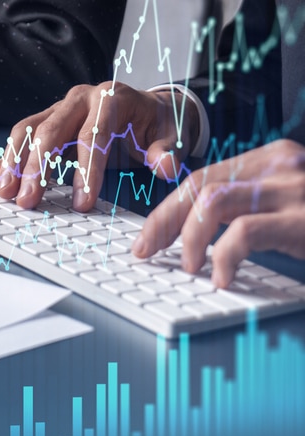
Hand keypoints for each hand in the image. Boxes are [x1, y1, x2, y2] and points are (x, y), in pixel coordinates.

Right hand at [0, 82, 197, 210]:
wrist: (145, 106)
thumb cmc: (155, 122)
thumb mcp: (171, 133)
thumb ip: (167, 151)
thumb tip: (166, 167)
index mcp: (110, 97)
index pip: (94, 135)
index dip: (86, 170)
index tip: (82, 203)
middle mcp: (78, 98)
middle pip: (50, 131)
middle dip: (36, 168)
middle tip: (27, 201)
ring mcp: (58, 107)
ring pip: (27, 131)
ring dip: (12, 163)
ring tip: (4, 191)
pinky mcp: (46, 120)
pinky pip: (21, 137)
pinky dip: (6, 158)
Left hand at [133, 139, 304, 286]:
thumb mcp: (290, 201)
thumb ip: (250, 204)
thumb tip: (196, 231)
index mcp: (270, 159)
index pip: (201, 179)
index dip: (167, 210)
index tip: (148, 237)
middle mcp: (278, 164)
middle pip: (198, 185)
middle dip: (163, 220)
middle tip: (147, 250)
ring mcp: (291, 188)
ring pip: (212, 201)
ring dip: (190, 237)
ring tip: (190, 266)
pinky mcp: (304, 219)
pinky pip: (245, 231)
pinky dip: (225, 256)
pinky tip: (223, 276)